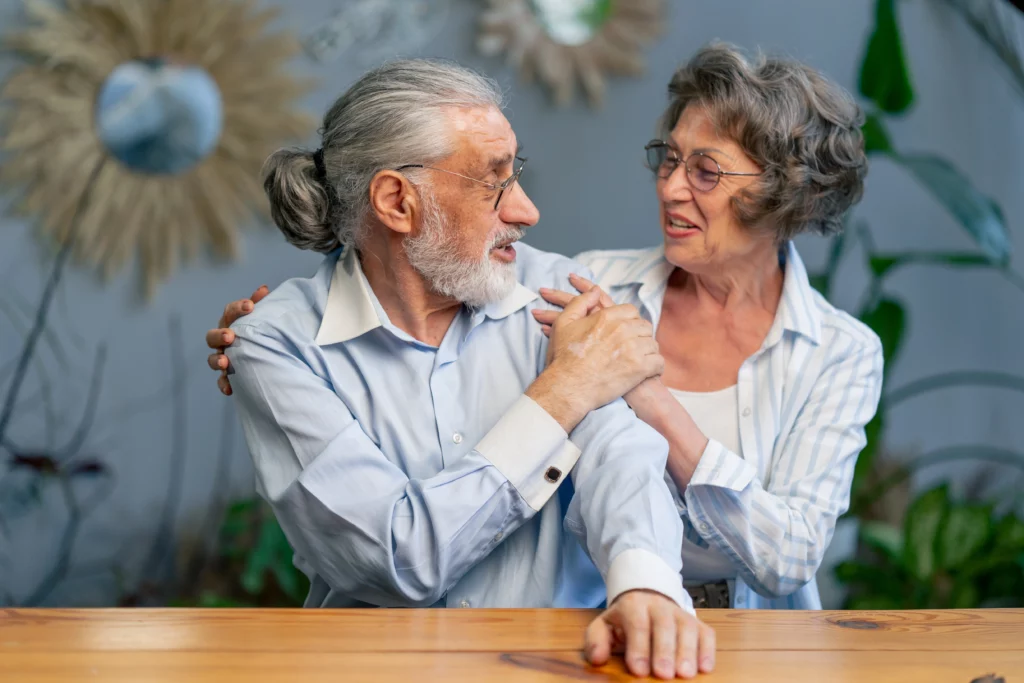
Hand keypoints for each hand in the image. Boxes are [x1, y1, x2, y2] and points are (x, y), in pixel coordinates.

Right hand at [206, 286, 269, 394]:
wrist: (270, 355)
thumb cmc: (263, 333)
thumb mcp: (265, 319)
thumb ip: (263, 304)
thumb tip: (263, 288)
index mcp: (232, 323)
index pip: (229, 312)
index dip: (238, 308)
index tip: (250, 306)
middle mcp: (224, 340)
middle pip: (212, 336)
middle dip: (220, 335)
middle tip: (230, 336)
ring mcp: (224, 358)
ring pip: (213, 359)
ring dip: (217, 360)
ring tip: (226, 362)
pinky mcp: (228, 376)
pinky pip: (222, 381)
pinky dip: (224, 384)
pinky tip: (230, 389)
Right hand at [533, 274, 664, 420]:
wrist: (568, 387)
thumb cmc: (563, 357)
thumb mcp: (564, 323)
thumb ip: (580, 302)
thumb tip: (596, 291)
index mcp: (606, 317)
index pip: (631, 311)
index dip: (629, 320)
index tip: (625, 330)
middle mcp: (622, 330)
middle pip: (644, 326)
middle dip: (640, 335)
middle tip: (632, 346)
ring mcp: (632, 349)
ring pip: (652, 344)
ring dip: (646, 351)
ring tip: (638, 359)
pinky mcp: (639, 369)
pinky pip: (658, 362)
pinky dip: (655, 368)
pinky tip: (647, 371)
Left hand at [585, 590, 714, 679]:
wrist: (646, 598)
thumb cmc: (624, 620)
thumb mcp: (604, 626)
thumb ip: (596, 641)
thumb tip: (597, 658)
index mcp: (634, 605)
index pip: (637, 624)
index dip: (639, 647)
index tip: (639, 670)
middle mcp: (659, 606)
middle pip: (664, 626)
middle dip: (664, 651)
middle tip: (664, 674)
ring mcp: (680, 614)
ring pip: (687, 628)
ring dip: (688, 651)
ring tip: (685, 674)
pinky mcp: (697, 623)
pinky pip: (706, 633)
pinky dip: (707, 650)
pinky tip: (705, 667)